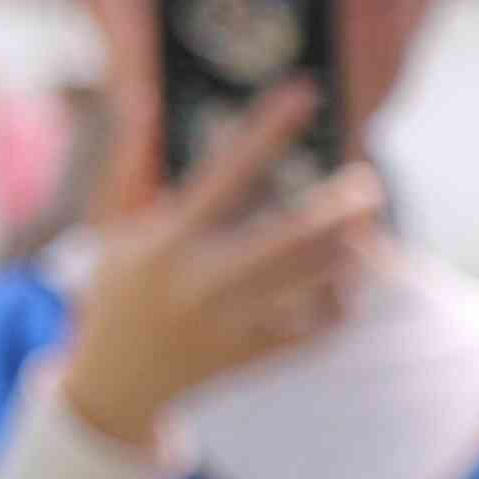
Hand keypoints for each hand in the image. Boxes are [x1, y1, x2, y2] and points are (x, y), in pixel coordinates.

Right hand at [58, 76, 381, 452]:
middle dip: (339, 207)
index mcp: (165, 242)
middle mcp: (200, 284)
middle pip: (291, 240)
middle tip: (368, 182)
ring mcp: (230, 326)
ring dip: (350, 251)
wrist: (117, 385)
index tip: (305, 93)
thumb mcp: (110, 228)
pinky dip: (343, 300)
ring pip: (313, 284)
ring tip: (365, 227)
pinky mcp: (254, 358)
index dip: (267, 130)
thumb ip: (131, 166)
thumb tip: (146, 104)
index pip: (226, 173)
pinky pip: (318, 328)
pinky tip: (349, 277)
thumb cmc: (119, 289)